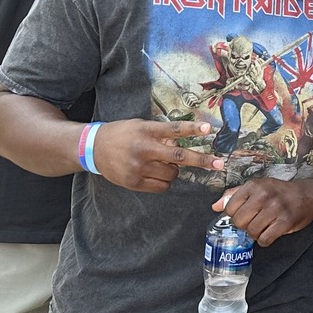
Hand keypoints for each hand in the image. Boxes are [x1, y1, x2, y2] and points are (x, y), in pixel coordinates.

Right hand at [93, 118, 211, 191]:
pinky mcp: (134, 182)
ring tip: (160, 163)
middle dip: (202, 160)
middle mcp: (143, 149)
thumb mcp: (140, 126)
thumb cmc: (122, 134)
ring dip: (174, 170)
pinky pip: (162, 186)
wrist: (93, 148)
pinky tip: (154, 173)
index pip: (173, 130)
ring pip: (172, 174)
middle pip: (178, 156)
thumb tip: (184, 142)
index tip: (209, 130)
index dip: (192, 129)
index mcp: (146, 131)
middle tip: (219, 163)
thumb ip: (160, 134)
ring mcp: (138, 168)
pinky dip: (164, 181)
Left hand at [215, 177, 312, 245]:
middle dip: (244, 226)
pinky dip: (264, 240)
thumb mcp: (258, 187)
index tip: (243, 215)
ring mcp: (275, 209)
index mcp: (254, 186)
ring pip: (252, 231)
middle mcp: (264, 195)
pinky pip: (265, 239)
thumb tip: (215, 206)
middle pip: (239, 221)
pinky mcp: (285, 222)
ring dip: (255, 234)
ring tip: (263, 227)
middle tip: (253, 223)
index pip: (230, 207)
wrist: (309, 195)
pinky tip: (269, 234)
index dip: (234, 215)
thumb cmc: (281, 192)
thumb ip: (235, 195)